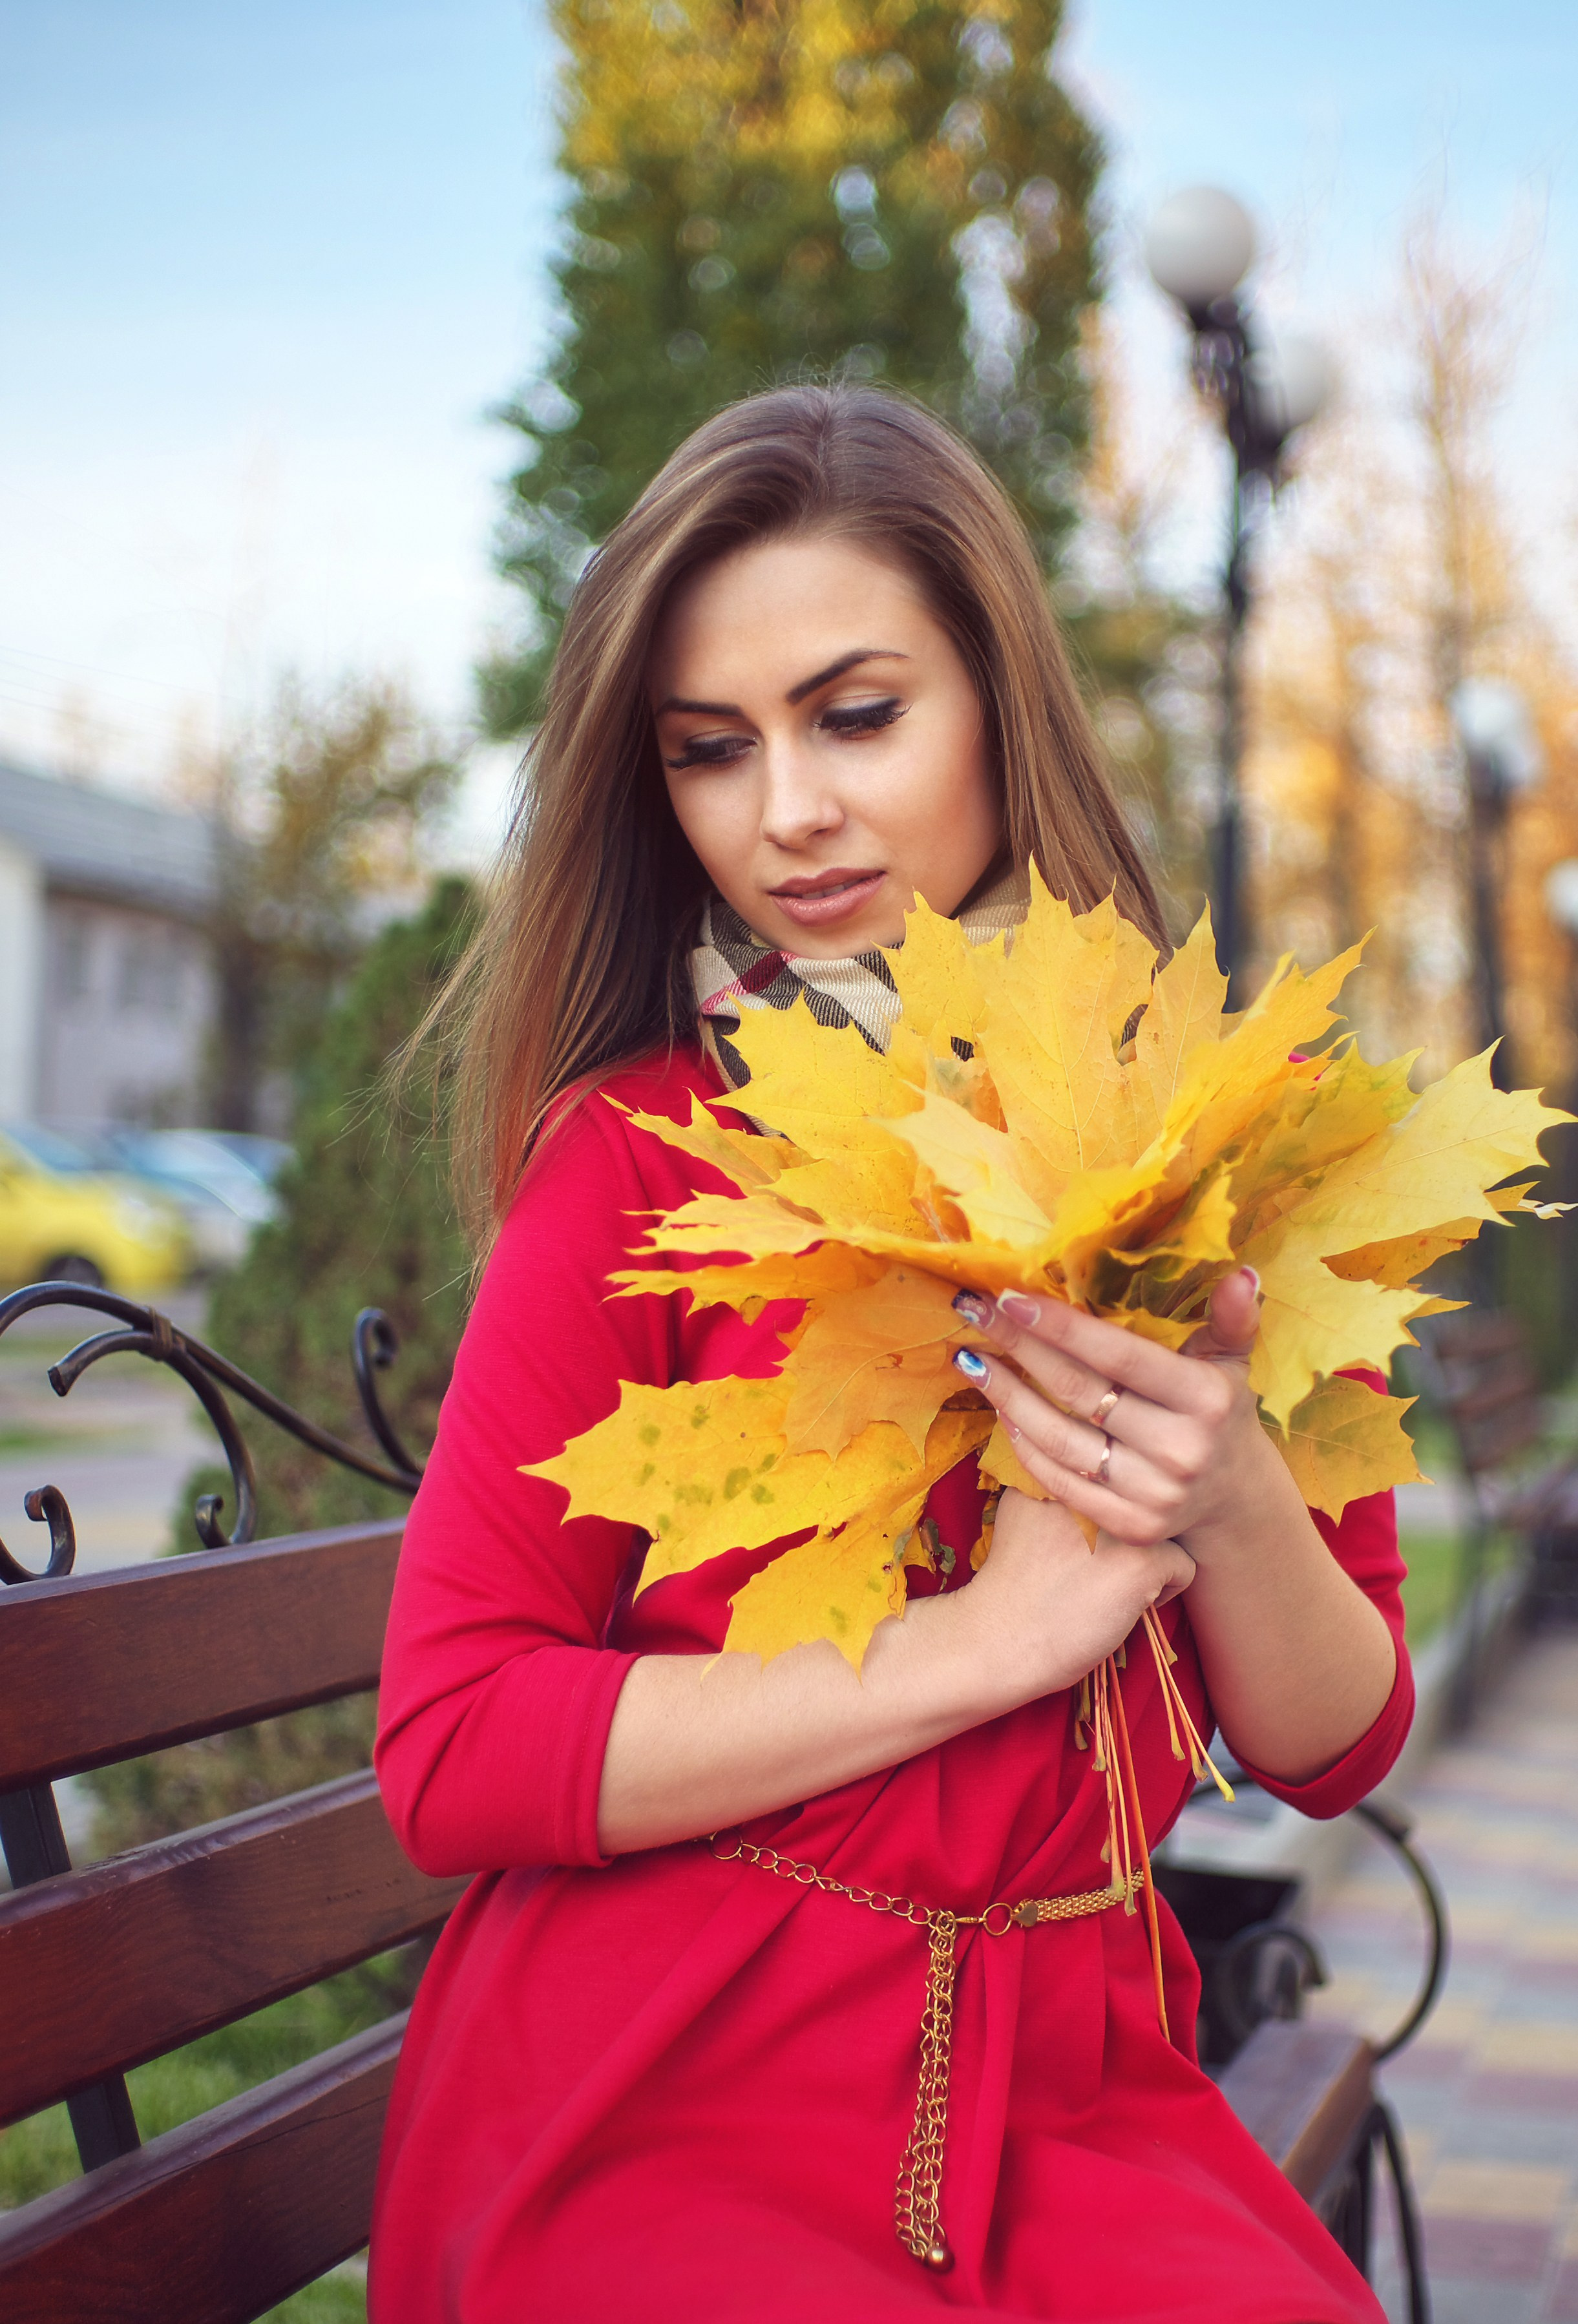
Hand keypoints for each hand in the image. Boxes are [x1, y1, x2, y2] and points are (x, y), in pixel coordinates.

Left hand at [950, 1269, 1266, 1554]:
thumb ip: (1231, 1318)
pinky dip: (1024, 1446)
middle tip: (971, 1312)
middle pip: (1078, 1390)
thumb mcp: (1230, 1360)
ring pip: (1058, 1439)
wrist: (1233, 1495)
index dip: (1059, 1326)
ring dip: (1006, 1396)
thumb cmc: (1218, 1408)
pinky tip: (1001, 1412)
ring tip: (973, 1360)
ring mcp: (1155, 1494)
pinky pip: (1061, 1482)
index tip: (1007, 1297)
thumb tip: (1241, 1274)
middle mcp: (1181, 1449)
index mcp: (1205, 1398)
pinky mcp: (1131, 1526)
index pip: (1117, 1355)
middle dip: (1017, 1346)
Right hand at [953, 1491, 1195, 1703]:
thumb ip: (1057, 1478)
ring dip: (1151, 1554)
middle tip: (1100, 1562)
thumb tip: (1091, 1467)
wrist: (999, 1635)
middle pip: (1151, 1494)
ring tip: (1112, 1581)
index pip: (1125, 1468)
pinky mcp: (1143, 1561)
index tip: (1090, 1535)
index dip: (1114, 1503)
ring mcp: (1123, 1521)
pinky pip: (1183, 1566)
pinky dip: (1162, 1592)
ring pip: (1170, 1527)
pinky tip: (1123, 1605)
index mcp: (1068, 1463)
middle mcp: (1100, 1485)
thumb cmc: (1010, 1579)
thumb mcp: (1020, 1505)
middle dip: (1136, 1525)